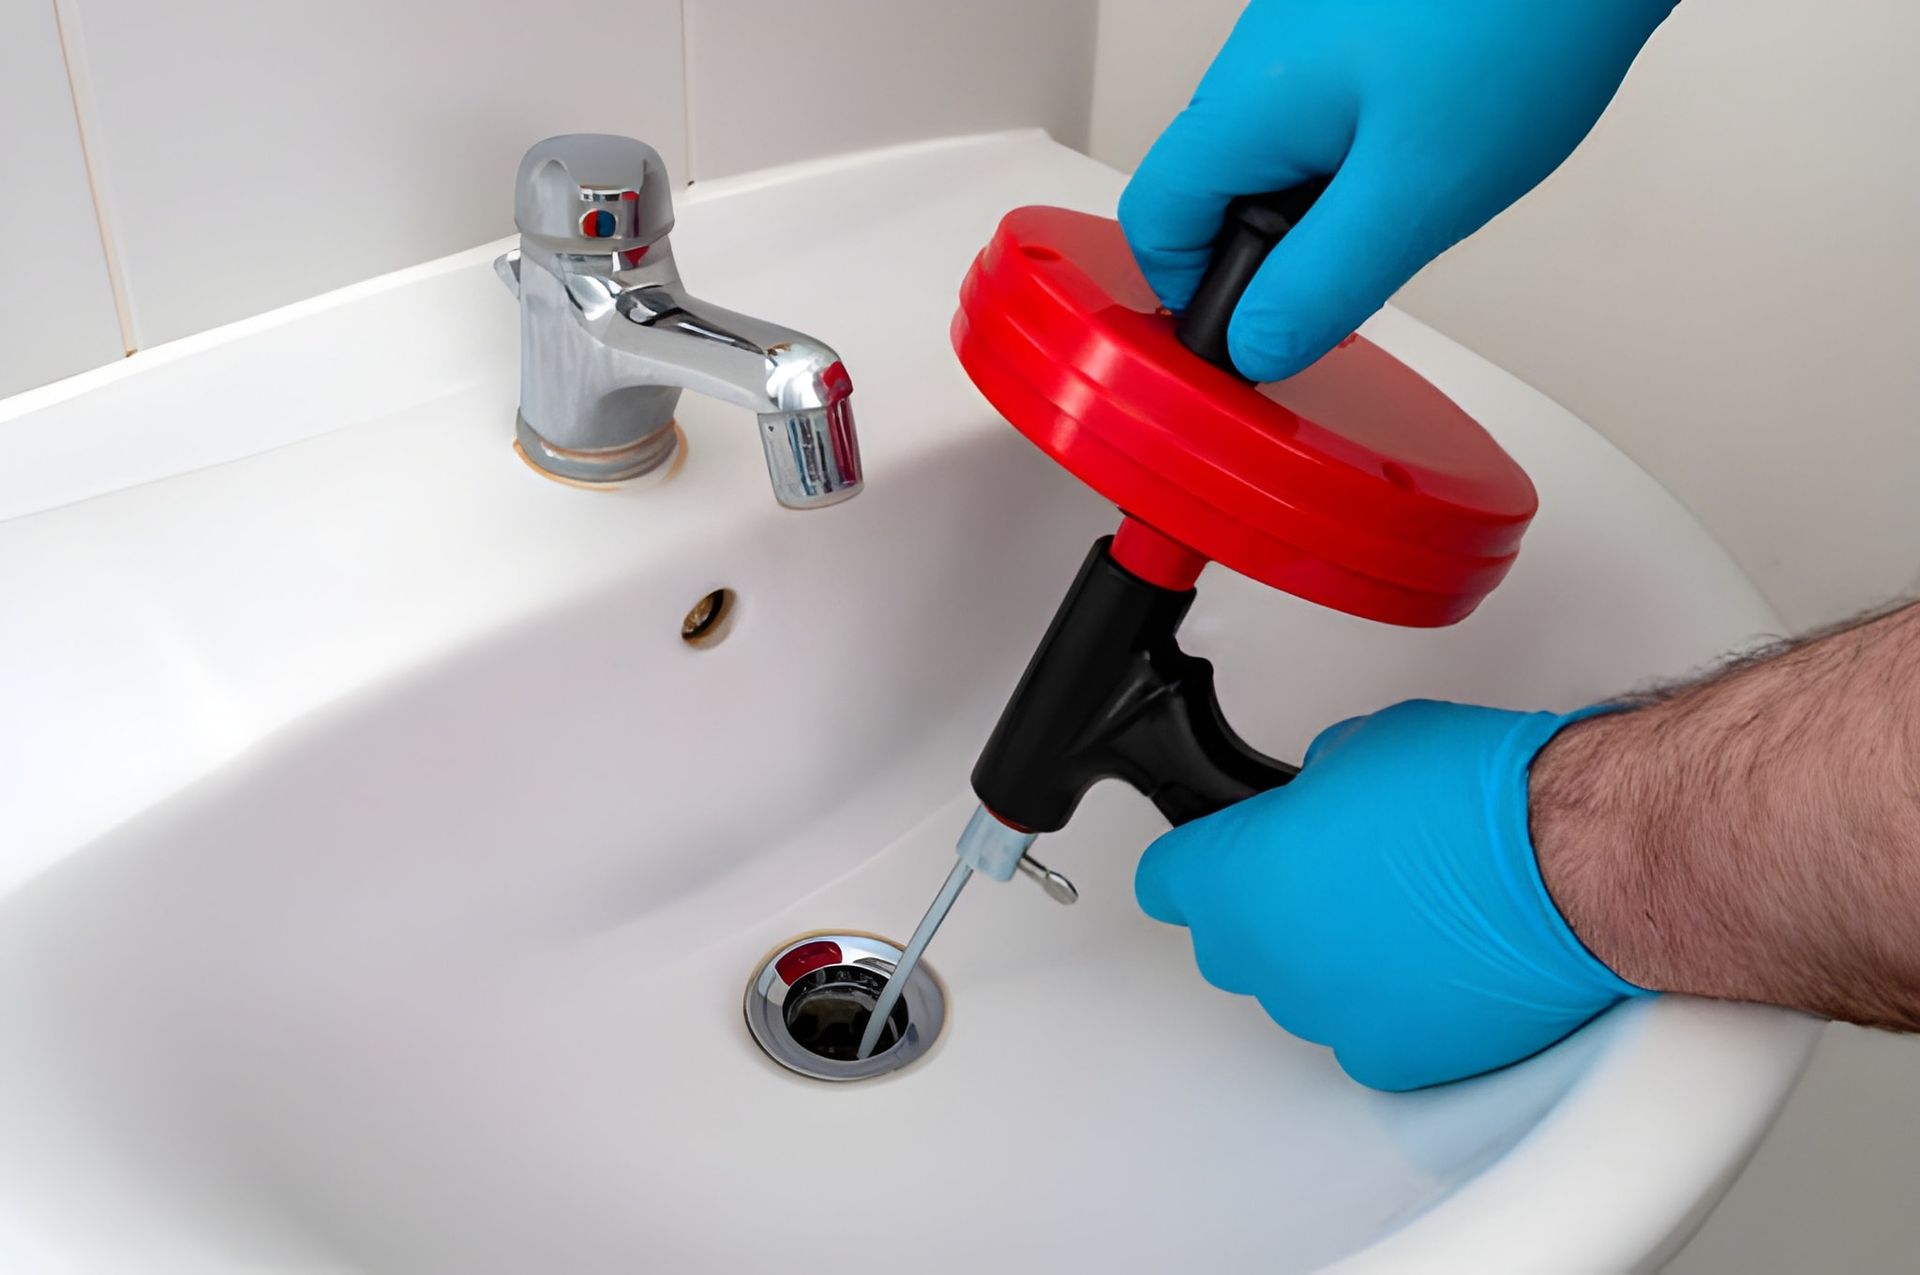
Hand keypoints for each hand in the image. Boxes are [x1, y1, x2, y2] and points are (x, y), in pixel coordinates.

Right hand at [1118, 0, 1675, 380]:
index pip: (1154, 220)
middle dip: (1273, 253)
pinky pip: (1328, 112)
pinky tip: (1436, 149)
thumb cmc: (1522, 26)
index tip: (1252, 332)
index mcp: (1247, 101)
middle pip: (1211, 188)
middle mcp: (1256, 54)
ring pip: (1274, 153)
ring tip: (1413, 202)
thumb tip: (1258, 346)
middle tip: (1354, 278)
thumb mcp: (1414, 196)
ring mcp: (1303, 29)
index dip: (1191, 293)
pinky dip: (1364, 154)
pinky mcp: (1356, 20)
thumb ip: (1321, 283)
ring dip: (1324, 204)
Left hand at [1134, 700, 1648, 1090]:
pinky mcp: (1393, 1059)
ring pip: (1301, 990)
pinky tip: (1436, 962)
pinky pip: (1366, 1032)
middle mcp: (1271, 957)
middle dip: (1267, 909)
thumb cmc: (1475, 798)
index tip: (1210, 857)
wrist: (1570, 866)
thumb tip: (1316, 800)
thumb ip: (1310, 786)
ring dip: (1332, 958)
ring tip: (1402, 914)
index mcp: (1240, 876)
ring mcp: (1328, 1015)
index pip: (1166, 881)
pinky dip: (1390, 1004)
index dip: (1193, 863)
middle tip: (1331, 873)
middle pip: (1231, 942)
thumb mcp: (1362, 745)